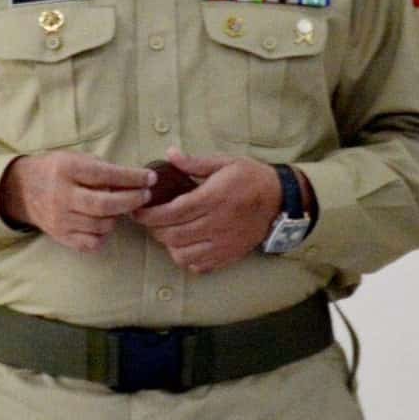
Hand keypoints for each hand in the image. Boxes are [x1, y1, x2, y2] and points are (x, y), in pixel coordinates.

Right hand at [0, 152, 154, 253]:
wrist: (23, 189)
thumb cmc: (57, 170)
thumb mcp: (76, 158)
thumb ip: (102, 169)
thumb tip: (136, 181)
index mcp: (66, 170)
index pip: (105, 175)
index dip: (131, 178)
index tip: (150, 178)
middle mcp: (61, 196)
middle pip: (104, 205)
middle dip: (131, 201)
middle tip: (145, 196)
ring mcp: (60, 219)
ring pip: (101, 225)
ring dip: (117, 217)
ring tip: (118, 208)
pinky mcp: (61, 236)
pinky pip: (92, 243)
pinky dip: (103, 235)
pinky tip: (103, 224)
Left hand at [130, 148, 281, 273]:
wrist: (280, 200)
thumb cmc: (250, 178)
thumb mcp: (224, 162)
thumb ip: (194, 162)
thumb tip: (170, 153)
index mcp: (213, 198)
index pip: (172, 212)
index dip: (149, 214)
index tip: (138, 211)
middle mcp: (217, 223)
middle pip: (173, 235)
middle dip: (154, 229)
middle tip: (150, 220)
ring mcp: (223, 243)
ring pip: (183, 254)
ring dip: (169, 245)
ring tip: (168, 232)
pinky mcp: (229, 255)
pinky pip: (199, 266)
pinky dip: (186, 259)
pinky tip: (187, 245)